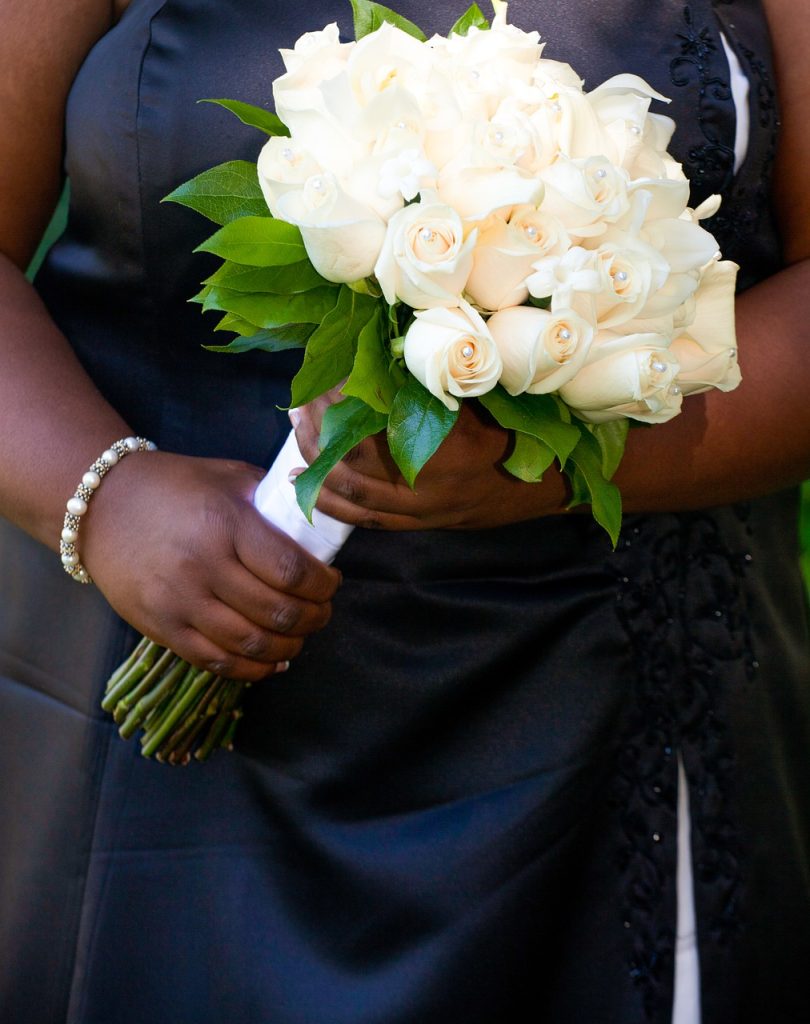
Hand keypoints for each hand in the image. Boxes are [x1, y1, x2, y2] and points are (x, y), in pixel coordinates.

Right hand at [81, 451, 340, 680]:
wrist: (102, 505)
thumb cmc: (176, 486)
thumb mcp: (230, 478)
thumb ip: (274, 502)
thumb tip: (319, 530)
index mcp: (227, 524)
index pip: (292, 571)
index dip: (323, 585)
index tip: (331, 582)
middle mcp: (203, 566)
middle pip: (278, 612)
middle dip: (314, 618)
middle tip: (321, 610)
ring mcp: (180, 602)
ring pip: (252, 644)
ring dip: (289, 646)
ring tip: (299, 635)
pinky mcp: (162, 628)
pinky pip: (217, 662)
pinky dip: (253, 669)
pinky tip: (271, 660)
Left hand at [293, 392, 569, 529]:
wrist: (551, 484)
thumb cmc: (524, 430)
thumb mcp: (488, 397)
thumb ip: (440, 382)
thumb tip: (385, 348)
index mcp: (450, 448)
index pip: (376, 427)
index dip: (342, 403)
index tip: (326, 376)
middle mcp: (434, 486)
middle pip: (356, 462)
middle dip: (322, 432)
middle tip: (301, 403)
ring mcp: (427, 510)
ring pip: (356, 494)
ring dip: (318, 464)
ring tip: (298, 433)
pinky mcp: (423, 524)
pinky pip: (368, 519)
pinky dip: (332, 503)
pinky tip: (304, 485)